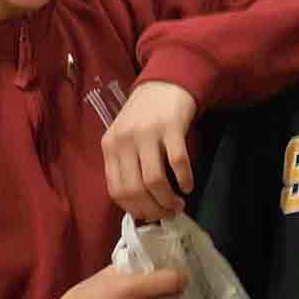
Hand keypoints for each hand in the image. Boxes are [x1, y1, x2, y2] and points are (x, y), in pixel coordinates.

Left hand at [102, 81, 197, 221]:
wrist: (164, 83)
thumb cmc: (144, 116)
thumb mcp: (125, 139)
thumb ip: (126, 165)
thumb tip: (139, 205)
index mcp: (110, 146)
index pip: (116, 189)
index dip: (134, 208)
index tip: (149, 215)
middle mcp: (124, 141)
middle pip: (135, 189)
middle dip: (153, 209)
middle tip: (167, 213)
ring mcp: (147, 133)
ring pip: (154, 181)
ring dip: (168, 199)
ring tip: (178, 204)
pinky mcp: (171, 127)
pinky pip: (178, 162)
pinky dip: (184, 179)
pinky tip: (188, 185)